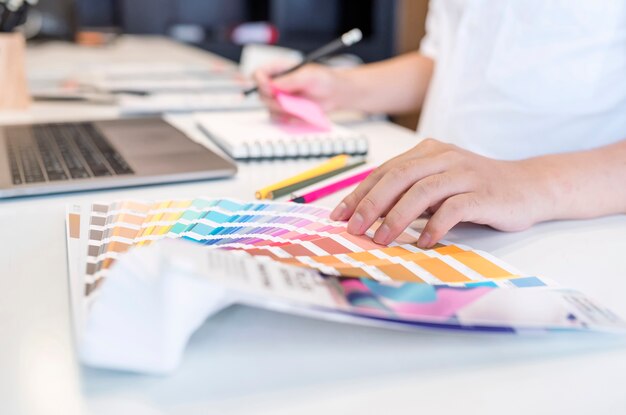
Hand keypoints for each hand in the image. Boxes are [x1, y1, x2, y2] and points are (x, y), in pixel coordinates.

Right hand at [253, 62, 344, 120]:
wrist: (335, 94)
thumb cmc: (324, 79)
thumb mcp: (308, 74)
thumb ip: (289, 79)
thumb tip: (274, 85)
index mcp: (279, 70)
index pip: (258, 74)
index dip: (260, 82)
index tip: (270, 89)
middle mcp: (277, 84)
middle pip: (261, 94)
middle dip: (273, 100)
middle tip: (287, 102)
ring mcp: (281, 98)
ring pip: (269, 108)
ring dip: (282, 110)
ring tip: (298, 107)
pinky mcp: (286, 111)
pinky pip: (278, 118)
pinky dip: (287, 118)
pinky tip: (299, 114)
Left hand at [330, 139, 551, 247]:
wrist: (529, 186)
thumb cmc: (476, 189)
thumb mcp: (438, 186)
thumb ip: (409, 194)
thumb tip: (369, 217)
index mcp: (427, 152)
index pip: (384, 171)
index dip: (359, 194)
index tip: (339, 216)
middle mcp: (443, 157)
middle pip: (398, 177)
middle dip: (370, 204)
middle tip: (353, 229)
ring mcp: (465, 173)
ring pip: (422, 191)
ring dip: (397, 217)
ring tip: (381, 239)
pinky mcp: (483, 193)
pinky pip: (453, 208)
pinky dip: (434, 226)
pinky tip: (422, 242)